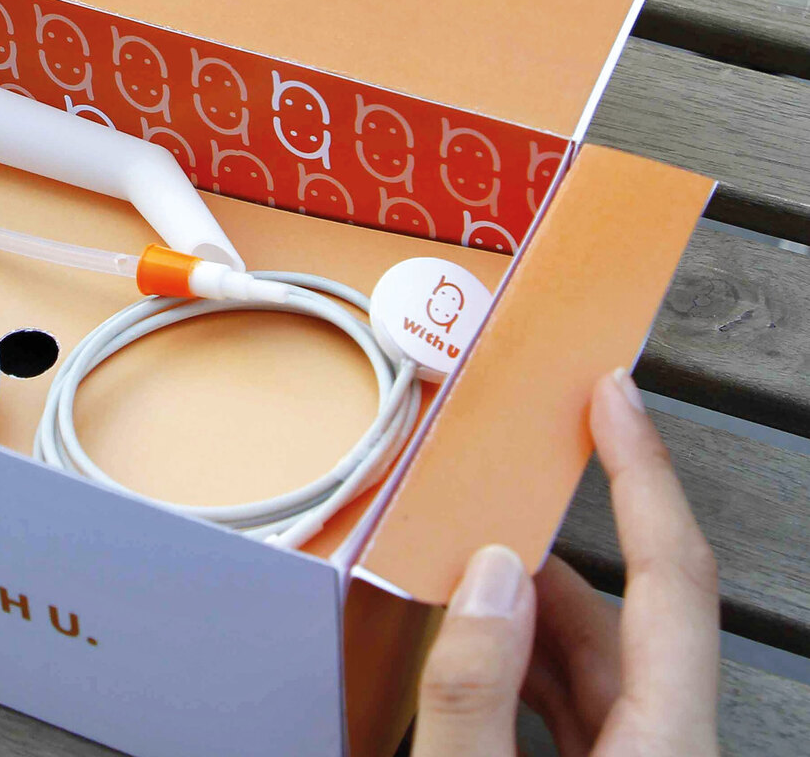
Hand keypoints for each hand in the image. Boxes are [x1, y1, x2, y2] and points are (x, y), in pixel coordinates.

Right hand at [412, 369, 719, 756]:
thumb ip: (473, 691)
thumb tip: (487, 575)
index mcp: (667, 746)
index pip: (671, 578)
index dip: (642, 475)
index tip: (612, 398)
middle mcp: (672, 748)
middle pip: (618, 622)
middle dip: (537, 560)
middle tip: (477, 501)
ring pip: (592, 670)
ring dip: (520, 621)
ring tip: (448, 580)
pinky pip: (575, 714)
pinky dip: (519, 675)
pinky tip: (469, 661)